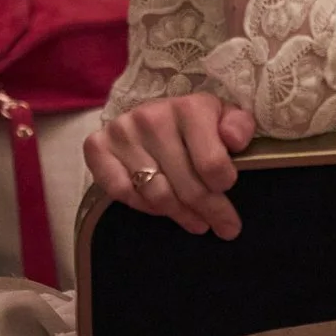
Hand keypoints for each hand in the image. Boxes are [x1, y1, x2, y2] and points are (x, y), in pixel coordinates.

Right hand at [83, 93, 255, 238]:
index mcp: (188, 107)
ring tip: (197, 222)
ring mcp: (122, 131)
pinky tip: (160, 208)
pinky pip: (123, 193)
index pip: (212, 164)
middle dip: (211, 211)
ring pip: (157, 194)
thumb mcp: (222, 118)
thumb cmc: (194, 123)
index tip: (228, 189)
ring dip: (181, 215)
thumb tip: (233, 140)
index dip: (224, 184)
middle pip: (187, 186)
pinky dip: (144, 206)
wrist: (150, 114)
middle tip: (225, 228)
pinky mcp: (97, 146)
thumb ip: (238, 126)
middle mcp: (152, 116)